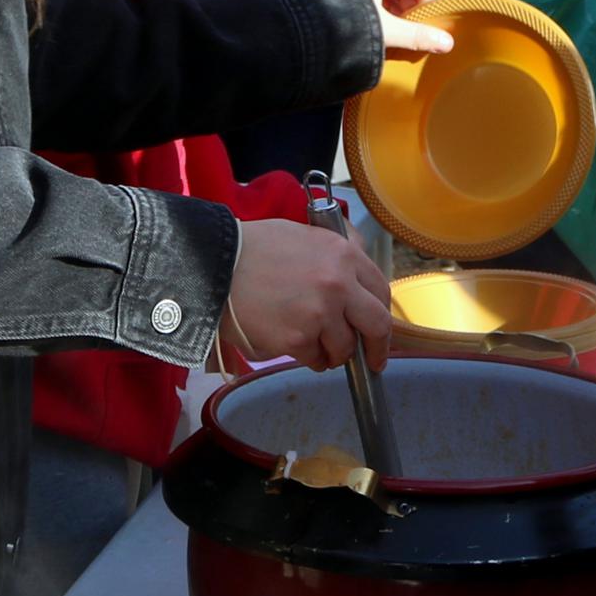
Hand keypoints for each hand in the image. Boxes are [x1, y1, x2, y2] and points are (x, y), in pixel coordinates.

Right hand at [222, 220, 392, 371]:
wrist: (213, 265)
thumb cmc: (254, 248)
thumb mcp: (306, 236)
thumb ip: (338, 256)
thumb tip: (359, 280)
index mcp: (343, 255)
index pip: (382, 291)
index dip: (380, 314)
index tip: (377, 329)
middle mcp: (338, 285)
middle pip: (376, 326)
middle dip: (376, 348)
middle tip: (371, 360)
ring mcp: (319, 314)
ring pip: (344, 348)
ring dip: (333, 353)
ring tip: (314, 344)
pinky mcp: (296, 339)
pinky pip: (314, 359)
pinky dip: (308, 357)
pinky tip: (293, 344)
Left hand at [340, 0, 454, 57]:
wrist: (301, 33)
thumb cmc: (343, 23)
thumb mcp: (387, 30)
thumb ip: (418, 36)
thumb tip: (446, 43)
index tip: (428, 16)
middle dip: (411, 7)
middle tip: (414, 30)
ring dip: (396, 16)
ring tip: (397, 38)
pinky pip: (369, 4)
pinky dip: (380, 19)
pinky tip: (379, 39)